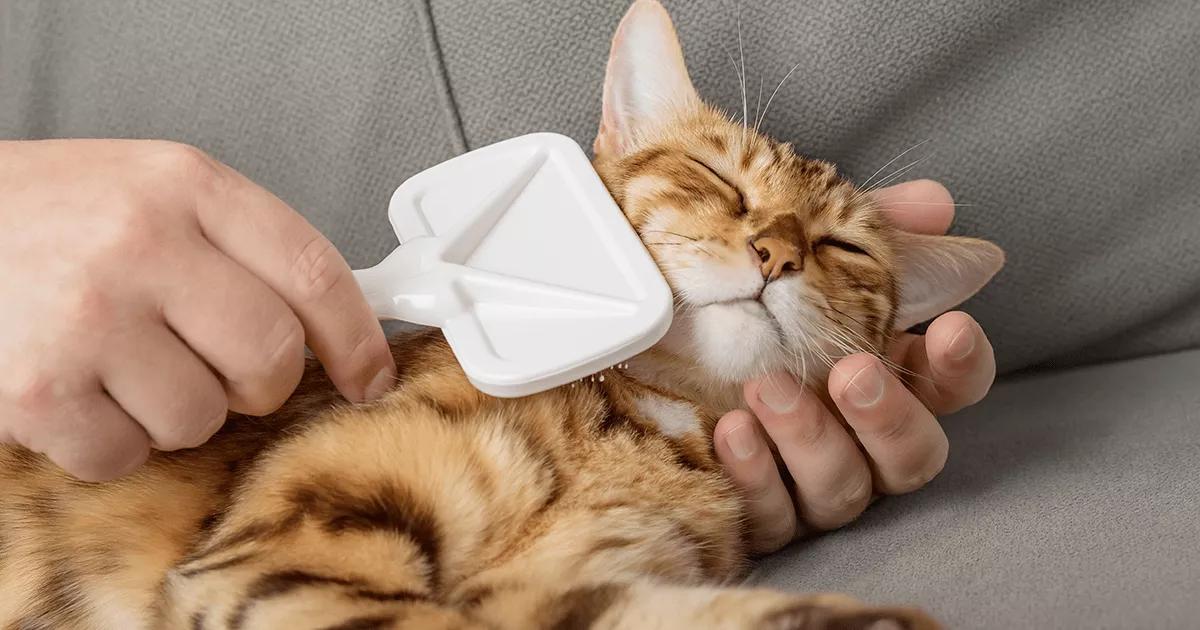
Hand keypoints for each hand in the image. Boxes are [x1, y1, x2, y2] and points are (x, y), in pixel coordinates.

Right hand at [0, 139, 394, 480]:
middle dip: (260, 384)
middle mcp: (141, 242)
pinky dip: (110, 439)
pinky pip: (127, 453)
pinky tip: (78, 390)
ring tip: (122, 363)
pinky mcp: (40, 387)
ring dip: (174, 410)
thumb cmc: (43, 216)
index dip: (358, 336)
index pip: (314, 271)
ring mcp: (89, 315)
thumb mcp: (150, 194)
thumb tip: (334, 324)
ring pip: (202, 416)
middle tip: (221, 370)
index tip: (370, 373)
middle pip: (271, 356)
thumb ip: (240, 249)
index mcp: (184, 185)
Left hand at [713, 180, 996, 552]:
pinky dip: (757, 475)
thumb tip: (934, 203)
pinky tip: (732, 431)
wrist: (647, 345)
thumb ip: (866, 226)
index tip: (949, 326)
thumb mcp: (797, 249)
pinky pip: (774, 515)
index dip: (962, 364)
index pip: (953, 386)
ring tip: (766, 387)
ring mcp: (811, 482)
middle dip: (889, 415)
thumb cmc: (740, 298)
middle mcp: (860, 439)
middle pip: (914, 455)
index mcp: (888, 376)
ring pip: (845, 489)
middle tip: (852, 371)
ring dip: (812, 437)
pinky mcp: (761, 512)